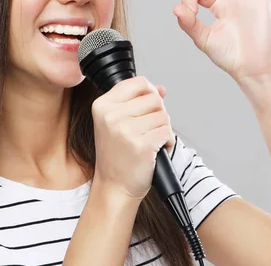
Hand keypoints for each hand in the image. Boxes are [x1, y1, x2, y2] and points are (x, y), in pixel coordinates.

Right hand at [91, 76, 174, 201]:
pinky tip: (157, 150)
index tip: (147, 107)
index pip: (137, 82)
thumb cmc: (116, 156)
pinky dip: (168, 141)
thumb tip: (160, 88)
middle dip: (158, 113)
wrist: (114, 187)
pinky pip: (167, 132)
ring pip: (163, 115)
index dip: (149, 92)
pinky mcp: (142, 145)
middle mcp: (111, 116)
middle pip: (154, 98)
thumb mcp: (117, 123)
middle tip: (148, 129)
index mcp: (102, 106)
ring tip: (151, 141)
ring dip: (164, 129)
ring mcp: (125, 131)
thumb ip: (138, 101)